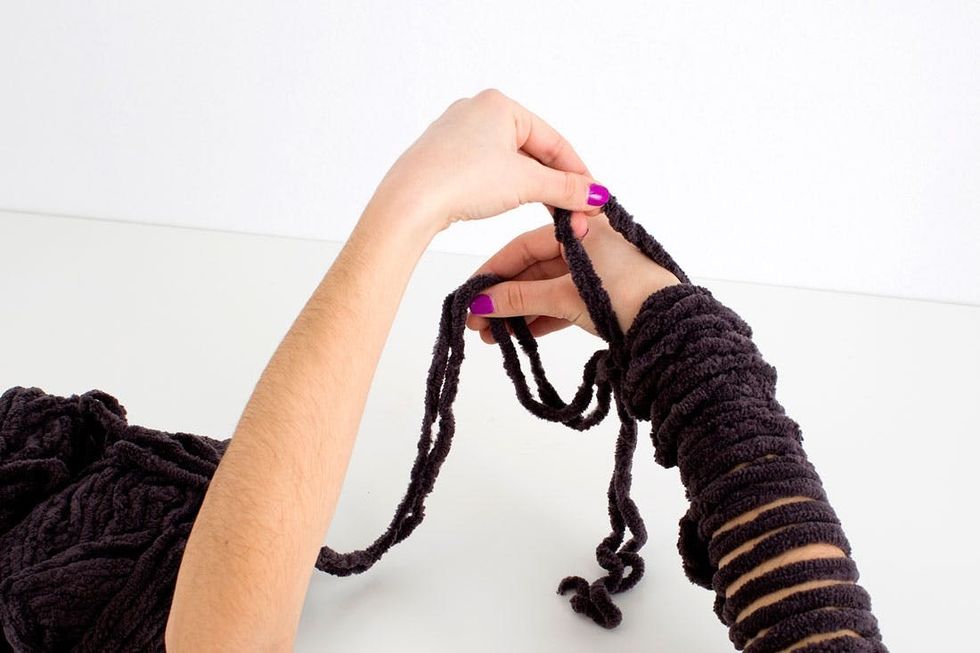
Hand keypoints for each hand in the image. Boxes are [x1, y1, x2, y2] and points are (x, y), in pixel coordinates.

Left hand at [369, 88, 608, 234]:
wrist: (409, 203)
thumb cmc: (462, 180)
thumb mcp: (525, 184)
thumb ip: (565, 188)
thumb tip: (595, 192)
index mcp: (500, 104)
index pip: (553, 140)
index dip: (578, 172)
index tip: (593, 197)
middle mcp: (476, 110)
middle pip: (532, 150)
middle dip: (555, 183)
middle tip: (575, 211)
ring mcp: (457, 134)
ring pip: (510, 162)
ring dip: (533, 188)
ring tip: (551, 214)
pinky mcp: (443, 157)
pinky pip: (487, 169)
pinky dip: (506, 187)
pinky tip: (514, 205)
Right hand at [465, 211, 681, 341]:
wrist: (670, 326)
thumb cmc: (622, 295)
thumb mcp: (563, 295)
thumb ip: (519, 298)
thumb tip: (479, 304)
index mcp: (581, 229)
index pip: (524, 247)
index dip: (494, 272)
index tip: (472, 294)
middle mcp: (588, 245)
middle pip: (534, 270)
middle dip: (504, 297)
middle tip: (477, 321)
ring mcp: (597, 272)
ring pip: (547, 289)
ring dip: (520, 311)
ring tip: (494, 335)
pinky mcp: (605, 296)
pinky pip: (564, 303)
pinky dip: (543, 317)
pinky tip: (522, 335)